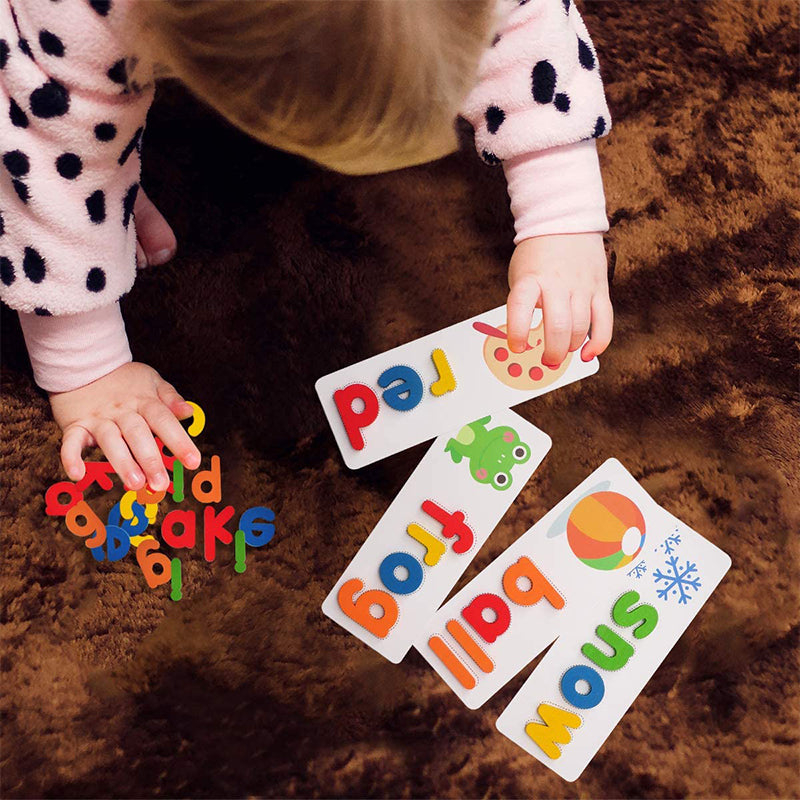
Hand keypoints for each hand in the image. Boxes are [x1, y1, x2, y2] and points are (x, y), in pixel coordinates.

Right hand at [49, 362, 201, 490]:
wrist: (84, 362)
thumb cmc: (124, 378)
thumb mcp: (151, 380)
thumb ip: (170, 398)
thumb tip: (189, 412)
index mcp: (144, 401)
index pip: (164, 421)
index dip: (180, 442)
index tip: (193, 462)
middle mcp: (122, 411)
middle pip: (138, 435)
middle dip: (150, 460)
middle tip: (161, 483)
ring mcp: (98, 418)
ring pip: (110, 441)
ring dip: (122, 463)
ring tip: (135, 484)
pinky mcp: (75, 425)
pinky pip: (70, 442)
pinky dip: (70, 458)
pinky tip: (77, 474)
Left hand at [506, 233, 612, 364]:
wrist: (564, 221)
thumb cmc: (537, 257)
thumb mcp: (521, 276)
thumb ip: (525, 305)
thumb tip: (530, 343)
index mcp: (531, 279)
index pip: (521, 306)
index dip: (518, 331)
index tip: (517, 347)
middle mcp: (557, 282)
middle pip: (558, 325)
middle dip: (552, 351)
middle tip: (546, 361)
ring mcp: (581, 286)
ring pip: (581, 327)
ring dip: (570, 348)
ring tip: (561, 353)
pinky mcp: (600, 288)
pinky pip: (604, 321)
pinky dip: (599, 342)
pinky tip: (589, 353)